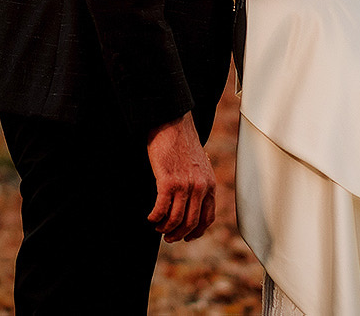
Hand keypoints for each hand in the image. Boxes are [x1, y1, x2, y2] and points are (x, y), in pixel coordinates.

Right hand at [145, 112, 215, 242]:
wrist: (171, 122)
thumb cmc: (181, 142)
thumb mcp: (199, 165)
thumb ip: (198, 183)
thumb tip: (191, 201)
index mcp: (210, 185)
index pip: (208, 218)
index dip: (196, 232)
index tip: (186, 237)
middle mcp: (200, 188)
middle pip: (191, 223)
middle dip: (178, 234)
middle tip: (168, 237)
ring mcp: (185, 185)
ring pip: (176, 219)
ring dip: (165, 228)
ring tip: (157, 227)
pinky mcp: (168, 181)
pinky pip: (162, 209)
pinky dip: (155, 217)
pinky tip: (150, 217)